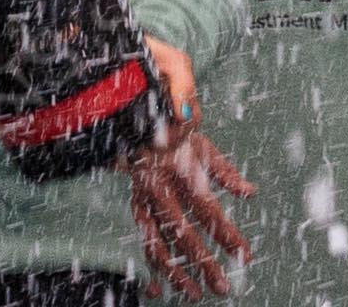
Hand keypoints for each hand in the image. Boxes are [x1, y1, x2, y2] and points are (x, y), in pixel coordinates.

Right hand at [125, 39, 252, 300]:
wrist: (102, 64)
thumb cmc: (148, 69)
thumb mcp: (182, 82)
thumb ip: (216, 139)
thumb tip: (245, 190)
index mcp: (172, 151)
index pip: (204, 201)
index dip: (224, 231)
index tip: (244, 255)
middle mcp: (153, 172)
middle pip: (180, 228)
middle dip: (203, 261)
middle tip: (222, 289)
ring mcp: (140, 179)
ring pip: (155, 233)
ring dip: (174, 267)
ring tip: (191, 293)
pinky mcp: (133, 180)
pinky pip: (140, 224)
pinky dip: (150, 254)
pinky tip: (156, 280)